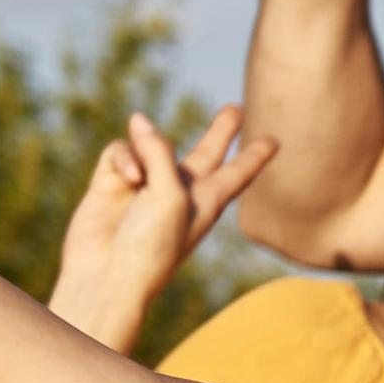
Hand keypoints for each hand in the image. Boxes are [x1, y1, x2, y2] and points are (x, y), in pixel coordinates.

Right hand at [47, 106, 272, 351]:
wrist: (107, 274)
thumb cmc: (152, 244)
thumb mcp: (171, 194)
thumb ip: (160, 152)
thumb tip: (138, 121)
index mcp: (207, 201)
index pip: (238, 173)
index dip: (255, 157)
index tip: (276, 141)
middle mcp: (179, 191)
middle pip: (206, 153)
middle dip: (220, 132)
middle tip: (236, 108)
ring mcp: (145, 186)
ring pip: (151, 144)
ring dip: (146, 148)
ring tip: (139, 175)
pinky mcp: (113, 183)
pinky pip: (121, 151)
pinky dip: (124, 159)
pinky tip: (126, 178)